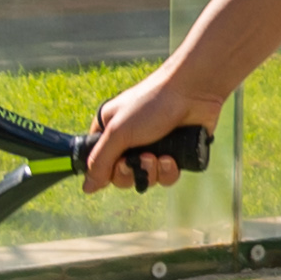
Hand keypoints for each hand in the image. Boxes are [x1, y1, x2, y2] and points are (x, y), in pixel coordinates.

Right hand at [82, 68, 221, 192]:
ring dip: (152, 172)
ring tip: (159, 157)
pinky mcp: (175, 153)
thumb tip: (87, 187)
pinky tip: (172, 158)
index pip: (100, 164)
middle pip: (122, 176)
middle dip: (132, 172)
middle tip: (141, 158)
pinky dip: (168, 172)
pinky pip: (166, 177)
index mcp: (109, 132)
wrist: (194, 91)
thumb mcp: (118, 132)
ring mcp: (153, 148)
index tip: (118, 164)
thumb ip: (100, 161)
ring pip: (147, 178)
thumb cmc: (151, 103)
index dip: (108, 171)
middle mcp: (130, 141)